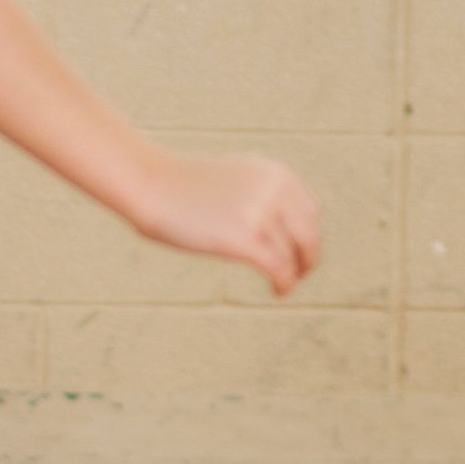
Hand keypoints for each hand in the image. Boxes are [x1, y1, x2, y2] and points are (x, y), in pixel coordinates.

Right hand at [137, 151, 321, 294]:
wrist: (153, 185)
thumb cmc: (187, 186)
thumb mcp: (238, 178)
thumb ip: (264, 194)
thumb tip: (286, 226)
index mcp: (276, 173)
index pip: (312, 212)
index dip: (309, 235)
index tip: (299, 251)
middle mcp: (275, 190)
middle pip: (310, 234)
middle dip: (308, 257)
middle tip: (301, 273)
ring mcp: (260, 214)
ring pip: (295, 254)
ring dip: (295, 273)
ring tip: (285, 285)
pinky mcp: (244, 240)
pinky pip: (278, 268)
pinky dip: (284, 283)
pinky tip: (277, 290)